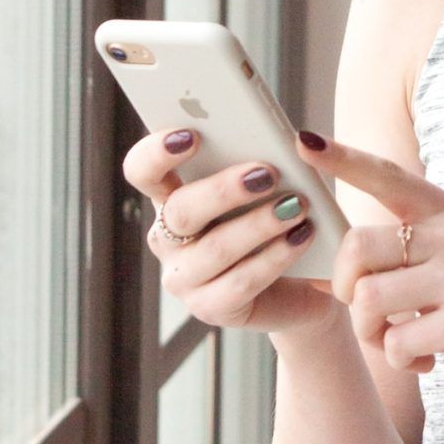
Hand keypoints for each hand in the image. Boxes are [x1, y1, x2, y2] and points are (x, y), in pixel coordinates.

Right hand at [122, 126, 338, 333]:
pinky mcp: (210, 308)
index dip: (157, 153)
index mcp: (170, 199)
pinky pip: (241, 282)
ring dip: (259, 223)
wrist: (301, 288)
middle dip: (225, 189)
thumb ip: (260, 165)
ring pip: (215, 248)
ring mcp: (184, 279)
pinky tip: (301, 238)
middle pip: (181, 210)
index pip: (143, 172)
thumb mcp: (267, 192)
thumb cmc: (276, 226)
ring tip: (297, 206)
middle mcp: (168, 240)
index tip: (192, 135)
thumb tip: (289, 142)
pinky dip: (275, 256)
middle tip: (268, 173)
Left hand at [294, 129, 443, 408]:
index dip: (342, 159)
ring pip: (368, 299)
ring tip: (398, 343)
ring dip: (370, 333)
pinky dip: (400, 360)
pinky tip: (426, 362)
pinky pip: (396, 342)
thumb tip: (349, 263)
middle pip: (358, 246)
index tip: (303, 142)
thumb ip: (424, 247)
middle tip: (368, 314)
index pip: (389, 176)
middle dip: (346, 288)